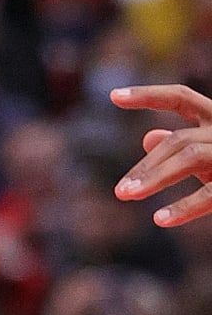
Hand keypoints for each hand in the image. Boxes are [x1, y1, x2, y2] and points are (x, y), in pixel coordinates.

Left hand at [113, 85, 211, 228]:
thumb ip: (184, 146)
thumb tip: (148, 136)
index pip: (181, 97)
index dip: (149, 95)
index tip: (113, 96)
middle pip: (179, 139)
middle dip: (147, 165)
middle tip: (120, 192)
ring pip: (190, 155)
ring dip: (155, 176)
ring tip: (127, 196)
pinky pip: (211, 192)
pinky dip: (185, 206)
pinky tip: (160, 219)